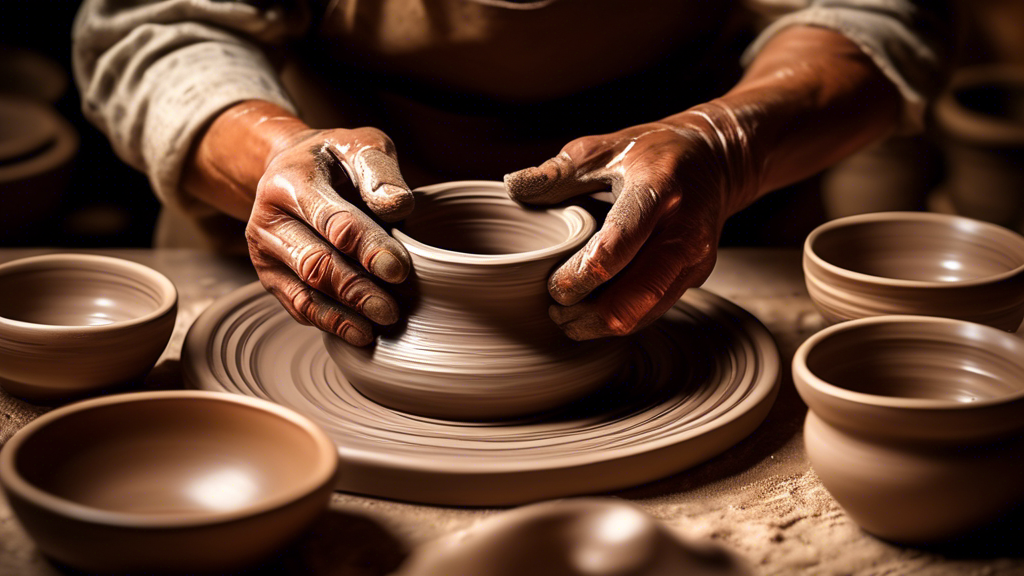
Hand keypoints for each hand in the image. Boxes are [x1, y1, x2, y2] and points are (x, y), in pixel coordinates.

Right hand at [247, 127, 414, 345]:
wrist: (296, 167)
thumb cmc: (337, 159)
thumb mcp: (361, 145)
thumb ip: (379, 170)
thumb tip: (398, 206)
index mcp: (290, 180)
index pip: (332, 221)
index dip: (367, 247)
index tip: (399, 270)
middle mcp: (267, 219)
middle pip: (314, 263)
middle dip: (355, 290)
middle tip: (390, 311)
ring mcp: (265, 252)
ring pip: (303, 292)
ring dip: (341, 315)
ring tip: (375, 330)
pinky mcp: (270, 277)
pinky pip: (298, 307)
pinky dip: (329, 323)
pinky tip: (358, 333)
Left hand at [504, 114, 736, 340]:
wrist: (716, 160)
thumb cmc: (654, 152)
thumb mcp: (604, 147)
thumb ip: (558, 172)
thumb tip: (513, 187)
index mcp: (657, 192)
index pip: (616, 249)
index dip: (578, 278)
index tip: (552, 286)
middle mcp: (683, 232)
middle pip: (634, 299)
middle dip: (589, 317)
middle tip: (556, 313)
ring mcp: (693, 260)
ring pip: (645, 314)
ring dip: (603, 326)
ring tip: (568, 319)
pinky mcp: (694, 278)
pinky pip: (654, 311)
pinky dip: (621, 319)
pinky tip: (594, 312)